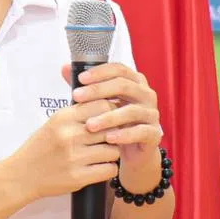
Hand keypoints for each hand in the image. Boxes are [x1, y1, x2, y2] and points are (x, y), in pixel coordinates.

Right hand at [10, 97, 120, 200]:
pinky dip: (108, 169)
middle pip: (112, 128)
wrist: (22, 175)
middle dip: (113, 135)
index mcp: (63, 118)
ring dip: (111, 154)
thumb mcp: (53, 123)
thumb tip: (109, 106)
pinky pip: (110, 169)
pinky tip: (98, 167)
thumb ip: (78, 114)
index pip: (102, 105)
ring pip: (114, 150)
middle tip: (106, 141)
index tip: (109, 121)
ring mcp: (74, 157)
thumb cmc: (40, 148)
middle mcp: (69, 135)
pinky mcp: (78, 176)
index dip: (111, 113)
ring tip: (100, 155)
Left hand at [63, 63, 162, 185]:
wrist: (130, 150)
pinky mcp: (155, 133)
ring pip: (132, 111)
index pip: (119, 69)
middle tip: (76, 97)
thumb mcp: (97, 103)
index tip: (80, 78)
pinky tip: (108, 138)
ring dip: (108, 117)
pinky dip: (124, 135)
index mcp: (134, 82)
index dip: (100, 72)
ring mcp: (152, 114)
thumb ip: (85, 87)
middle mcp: (146, 94)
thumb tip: (64, 68)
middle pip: (124, 86)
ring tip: (89, 125)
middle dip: (98, 90)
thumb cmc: (112, 121)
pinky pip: (141, 132)